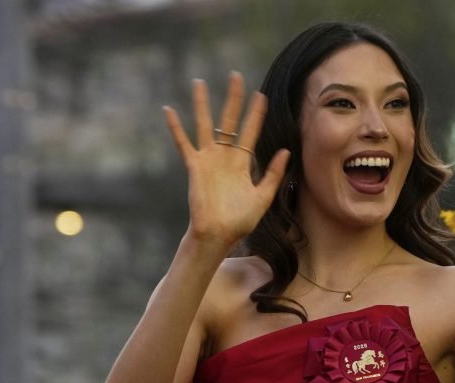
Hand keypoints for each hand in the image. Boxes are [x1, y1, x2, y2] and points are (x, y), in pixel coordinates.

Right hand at [163, 72, 290, 247]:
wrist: (219, 234)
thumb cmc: (240, 220)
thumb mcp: (263, 196)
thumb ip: (274, 174)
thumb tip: (286, 151)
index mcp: (242, 163)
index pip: (250, 132)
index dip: (256, 114)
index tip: (261, 95)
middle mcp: (225, 156)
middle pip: (229, 121)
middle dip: (233, 99)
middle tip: (235, 76)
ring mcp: (208, 160)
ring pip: (205, 125)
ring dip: (203, 105)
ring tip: (200, 83)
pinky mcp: (194, 166)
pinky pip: (183, 143)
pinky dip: (176, 128)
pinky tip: (168, 110)